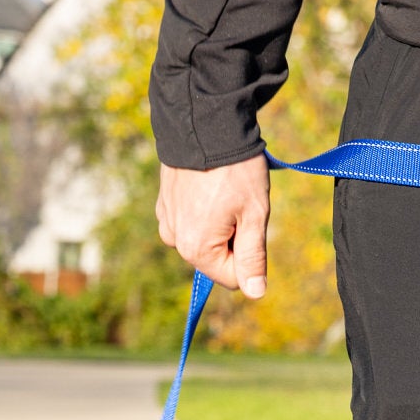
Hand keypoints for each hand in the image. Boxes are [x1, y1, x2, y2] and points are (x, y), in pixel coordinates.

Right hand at [156, 156, 270, 297]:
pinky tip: (206, 186)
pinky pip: (188, 221)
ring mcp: (167, 223)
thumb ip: (253, 257)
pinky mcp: (163, 206)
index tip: (249, 220)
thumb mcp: (254, 214)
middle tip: (238, 202)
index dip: (249, 254)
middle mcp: (176, 243)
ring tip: (222, 191)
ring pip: (202, 240)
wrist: (203, 125)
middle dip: (232, 238)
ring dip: (217, 224)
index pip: (233, 278)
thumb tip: (255, 294)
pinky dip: (201, 210)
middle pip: (215, 259)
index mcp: (197, 250)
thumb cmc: (235, 171)